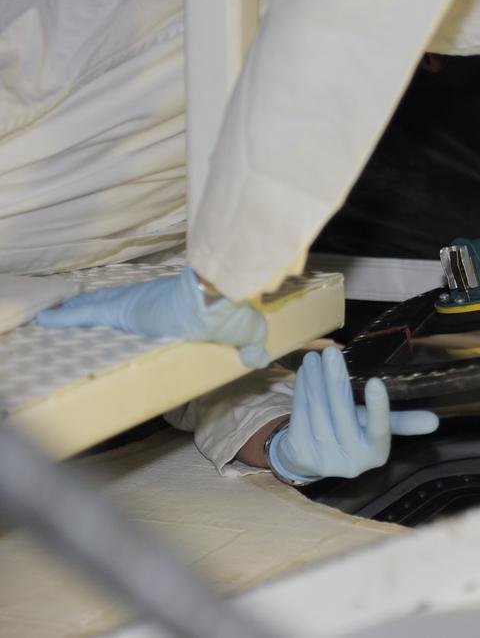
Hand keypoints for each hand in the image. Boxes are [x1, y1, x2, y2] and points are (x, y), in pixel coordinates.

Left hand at [37, 265, 269, 366]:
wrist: (222, 293)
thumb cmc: (234, 310)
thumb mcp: (245, 332)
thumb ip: (249, 344)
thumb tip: (260, 357)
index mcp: (175, 306)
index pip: (147, 305)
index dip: (132, 306)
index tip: (120, 309)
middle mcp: (151, 298)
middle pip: (115, 301)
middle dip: (95, 307)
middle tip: (72, 311)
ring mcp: (135, 301)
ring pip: (97, 304)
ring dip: (74, 311)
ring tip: (52, 316)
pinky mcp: (123, 308)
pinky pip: (86, 311)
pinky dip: (65, 316)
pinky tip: (46, 319)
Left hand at [269, 347, 439, 481]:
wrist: (314, 460)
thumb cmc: (354, 435)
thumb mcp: (376, 429)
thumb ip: (401, 421)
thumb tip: (435, 422)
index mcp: (376, 453)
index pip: (380, 429)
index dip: (378, 407)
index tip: (376, 381)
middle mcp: (352, 461)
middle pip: (343, 414)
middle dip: (336, 380)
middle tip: (332, 353)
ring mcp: (324, 459)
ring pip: (319, 411)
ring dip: (315, 381)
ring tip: (315, 357)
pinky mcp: (301, 453)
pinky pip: (301, 415)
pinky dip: (302, 390)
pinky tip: (305, 373)